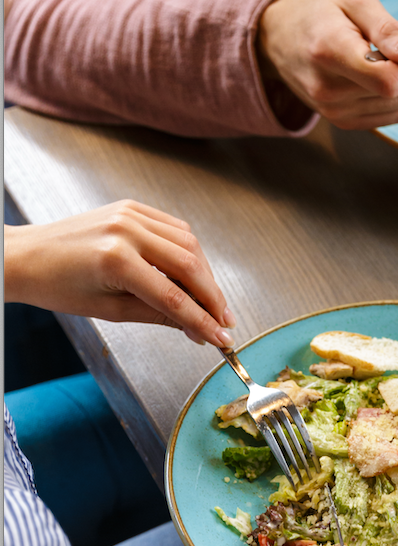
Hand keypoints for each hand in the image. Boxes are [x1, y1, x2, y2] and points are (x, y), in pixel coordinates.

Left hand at [3, 200, 235, 346]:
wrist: (25, 256)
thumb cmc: (56, 286)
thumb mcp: (109, 310)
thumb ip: (158, 316)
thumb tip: (196, 328)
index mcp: (116, 260)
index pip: (174, 297)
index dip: (203, 320)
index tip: (221, 338)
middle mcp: (127, 230)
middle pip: (190, 266)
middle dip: (213, 297)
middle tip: (225, 321)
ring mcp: (131, 214)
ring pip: (190, 244)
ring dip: (206, 275)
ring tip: (210, 301)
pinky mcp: (133, 207)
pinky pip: (176, 228)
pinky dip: (191, 251)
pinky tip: (194, 273)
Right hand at [257, 0, 397, 129]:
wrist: (277, 38)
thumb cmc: (316, 14)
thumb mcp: (353, 3)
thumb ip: (387, 29)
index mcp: (329, 54)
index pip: (388, 78)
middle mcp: (329, 90)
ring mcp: (334, 112)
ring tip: (391, 57)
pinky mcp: (342, 122)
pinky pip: (392, 117)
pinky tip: (384, 75)